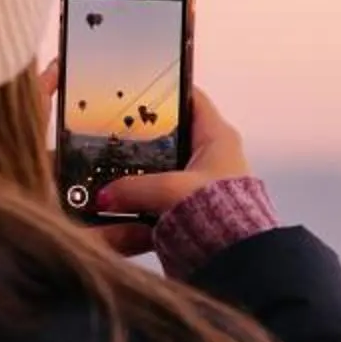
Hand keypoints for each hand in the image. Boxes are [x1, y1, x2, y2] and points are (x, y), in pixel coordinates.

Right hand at [92, 88, 252, 249]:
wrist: (236, 258)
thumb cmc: (218, 214)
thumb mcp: (170, 191)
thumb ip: (133, 188)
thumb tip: (104, 195)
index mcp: (218, 137)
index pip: (192, 98)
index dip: (168, 87)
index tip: (139, 83)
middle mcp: (213, 156)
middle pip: (173, 133)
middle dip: (144, 133)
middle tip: (114, 127)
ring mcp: (203, 182)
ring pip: (165, 165)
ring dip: (142, 168)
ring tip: (111, 161)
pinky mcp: (194, 206)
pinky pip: (163, 193)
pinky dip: (145, 194)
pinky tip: (121, 195)